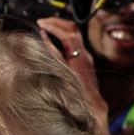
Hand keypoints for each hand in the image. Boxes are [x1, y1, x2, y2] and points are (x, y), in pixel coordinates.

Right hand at [37, 17, 107, 134]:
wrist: (93, 112)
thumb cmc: (76, 98)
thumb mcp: (61, 77)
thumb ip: (53, 57)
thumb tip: (43, 40)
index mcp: (80, 57)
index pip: (68, 33)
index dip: (53, 26)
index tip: (40, 24)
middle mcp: (85, 55)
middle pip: (72, 30)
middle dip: (57, 24)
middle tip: (42, 22)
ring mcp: (86, 59)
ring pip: (74, 36)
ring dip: (59, 30)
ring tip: (46, 29)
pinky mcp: (84, 64)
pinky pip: (73, 45)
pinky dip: (62, 40)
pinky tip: (53, 43)